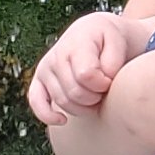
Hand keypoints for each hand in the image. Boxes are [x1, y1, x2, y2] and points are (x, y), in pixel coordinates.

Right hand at [28, 12, 140, 127]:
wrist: (93, 33)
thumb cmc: (108, 40)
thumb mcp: (118, 41)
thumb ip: (113, 60)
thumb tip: (102, 79)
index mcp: (76, 44)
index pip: (86, 75)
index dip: (103, 84)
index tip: (111, 80)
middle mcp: (56, 56)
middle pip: (76, 93)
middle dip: (96, 98)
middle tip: (105, 91)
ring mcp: (45, 69)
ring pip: (63, 102)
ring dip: (83, 107)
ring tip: (95, 97)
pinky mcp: (39, 81)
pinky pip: (36, 102)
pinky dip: (47, 115)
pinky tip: (62, 120)